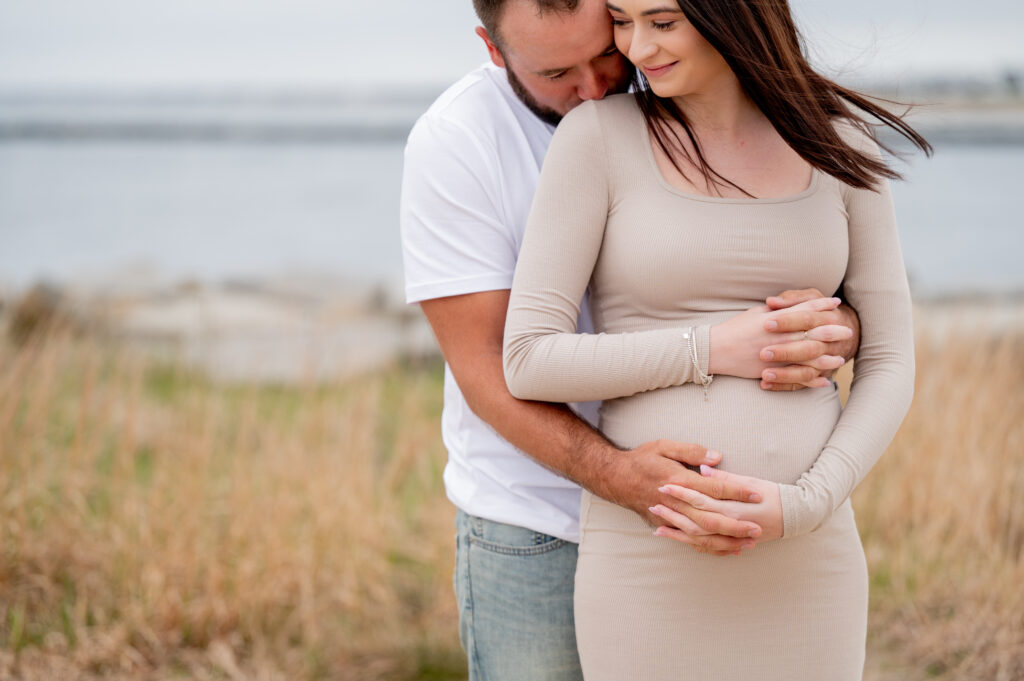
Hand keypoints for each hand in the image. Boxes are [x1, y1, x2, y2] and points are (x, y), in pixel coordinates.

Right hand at [603, 440, 764, 556]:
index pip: (713, 489)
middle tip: (757, 529)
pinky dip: (709, 548)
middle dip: (735, 526)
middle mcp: (675, 503)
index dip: (736, 493)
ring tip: (748, 544)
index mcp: (678, 481)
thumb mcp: (664, 446)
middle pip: (710, 519)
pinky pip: (690, 542)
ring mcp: (669, 517)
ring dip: (726, 542)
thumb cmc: (641, 459)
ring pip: (701, 536)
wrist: (615, 478)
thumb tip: (717, 457)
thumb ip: (692, 451)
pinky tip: (727, 550)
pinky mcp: (665, 526)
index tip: (756, 495)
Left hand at [650, 466, 783, 553]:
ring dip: (677, 533)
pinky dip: (690, 545)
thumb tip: (701, 470)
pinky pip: (707, 548)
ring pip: (698, 539)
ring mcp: (730, 537)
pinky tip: (677, 540)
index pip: (701, 499)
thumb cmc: (774, 495)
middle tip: (654, 503)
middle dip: (673, 513)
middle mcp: (729, 524)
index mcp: (732, 507)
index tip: (664, 485)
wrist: (795, 516)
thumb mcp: (751, 481)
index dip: (681, 493)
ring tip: (657, 527)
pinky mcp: (731, 543)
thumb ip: (724, 478)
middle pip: (694, 520)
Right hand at [709, 297, 850, 386]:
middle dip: (832, 331)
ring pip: (810, 356)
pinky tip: (823, 380)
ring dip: (827, 357)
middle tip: (847, 331)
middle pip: (813, 332)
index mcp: (777, 319)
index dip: (821, 305)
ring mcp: (778, 354)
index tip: (835, 303)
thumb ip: (776, 310)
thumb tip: (791, 305)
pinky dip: (812, 379)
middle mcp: (781, 336)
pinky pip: (797, 376)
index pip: (805, 309)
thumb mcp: (756, 313)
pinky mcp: (773, 370)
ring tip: (839, 358)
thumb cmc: (735, 329)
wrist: (716, 349)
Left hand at [760, 288, 859, 390]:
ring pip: (807, 371)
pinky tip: (766, 384)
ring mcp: (826, 362)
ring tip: (764, 375)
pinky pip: (802, 384)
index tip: (767, 323)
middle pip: (809, 349)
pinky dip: (784, 385)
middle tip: (763, 353)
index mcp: (827, 319)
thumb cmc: (817, 311)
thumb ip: (791, 299)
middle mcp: (829, 343)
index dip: (788, 321)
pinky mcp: (819, 375)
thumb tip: (771, 301)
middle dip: (786, 352)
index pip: (807, 319)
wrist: (845, 331)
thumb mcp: (809, 298)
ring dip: (785, 374)